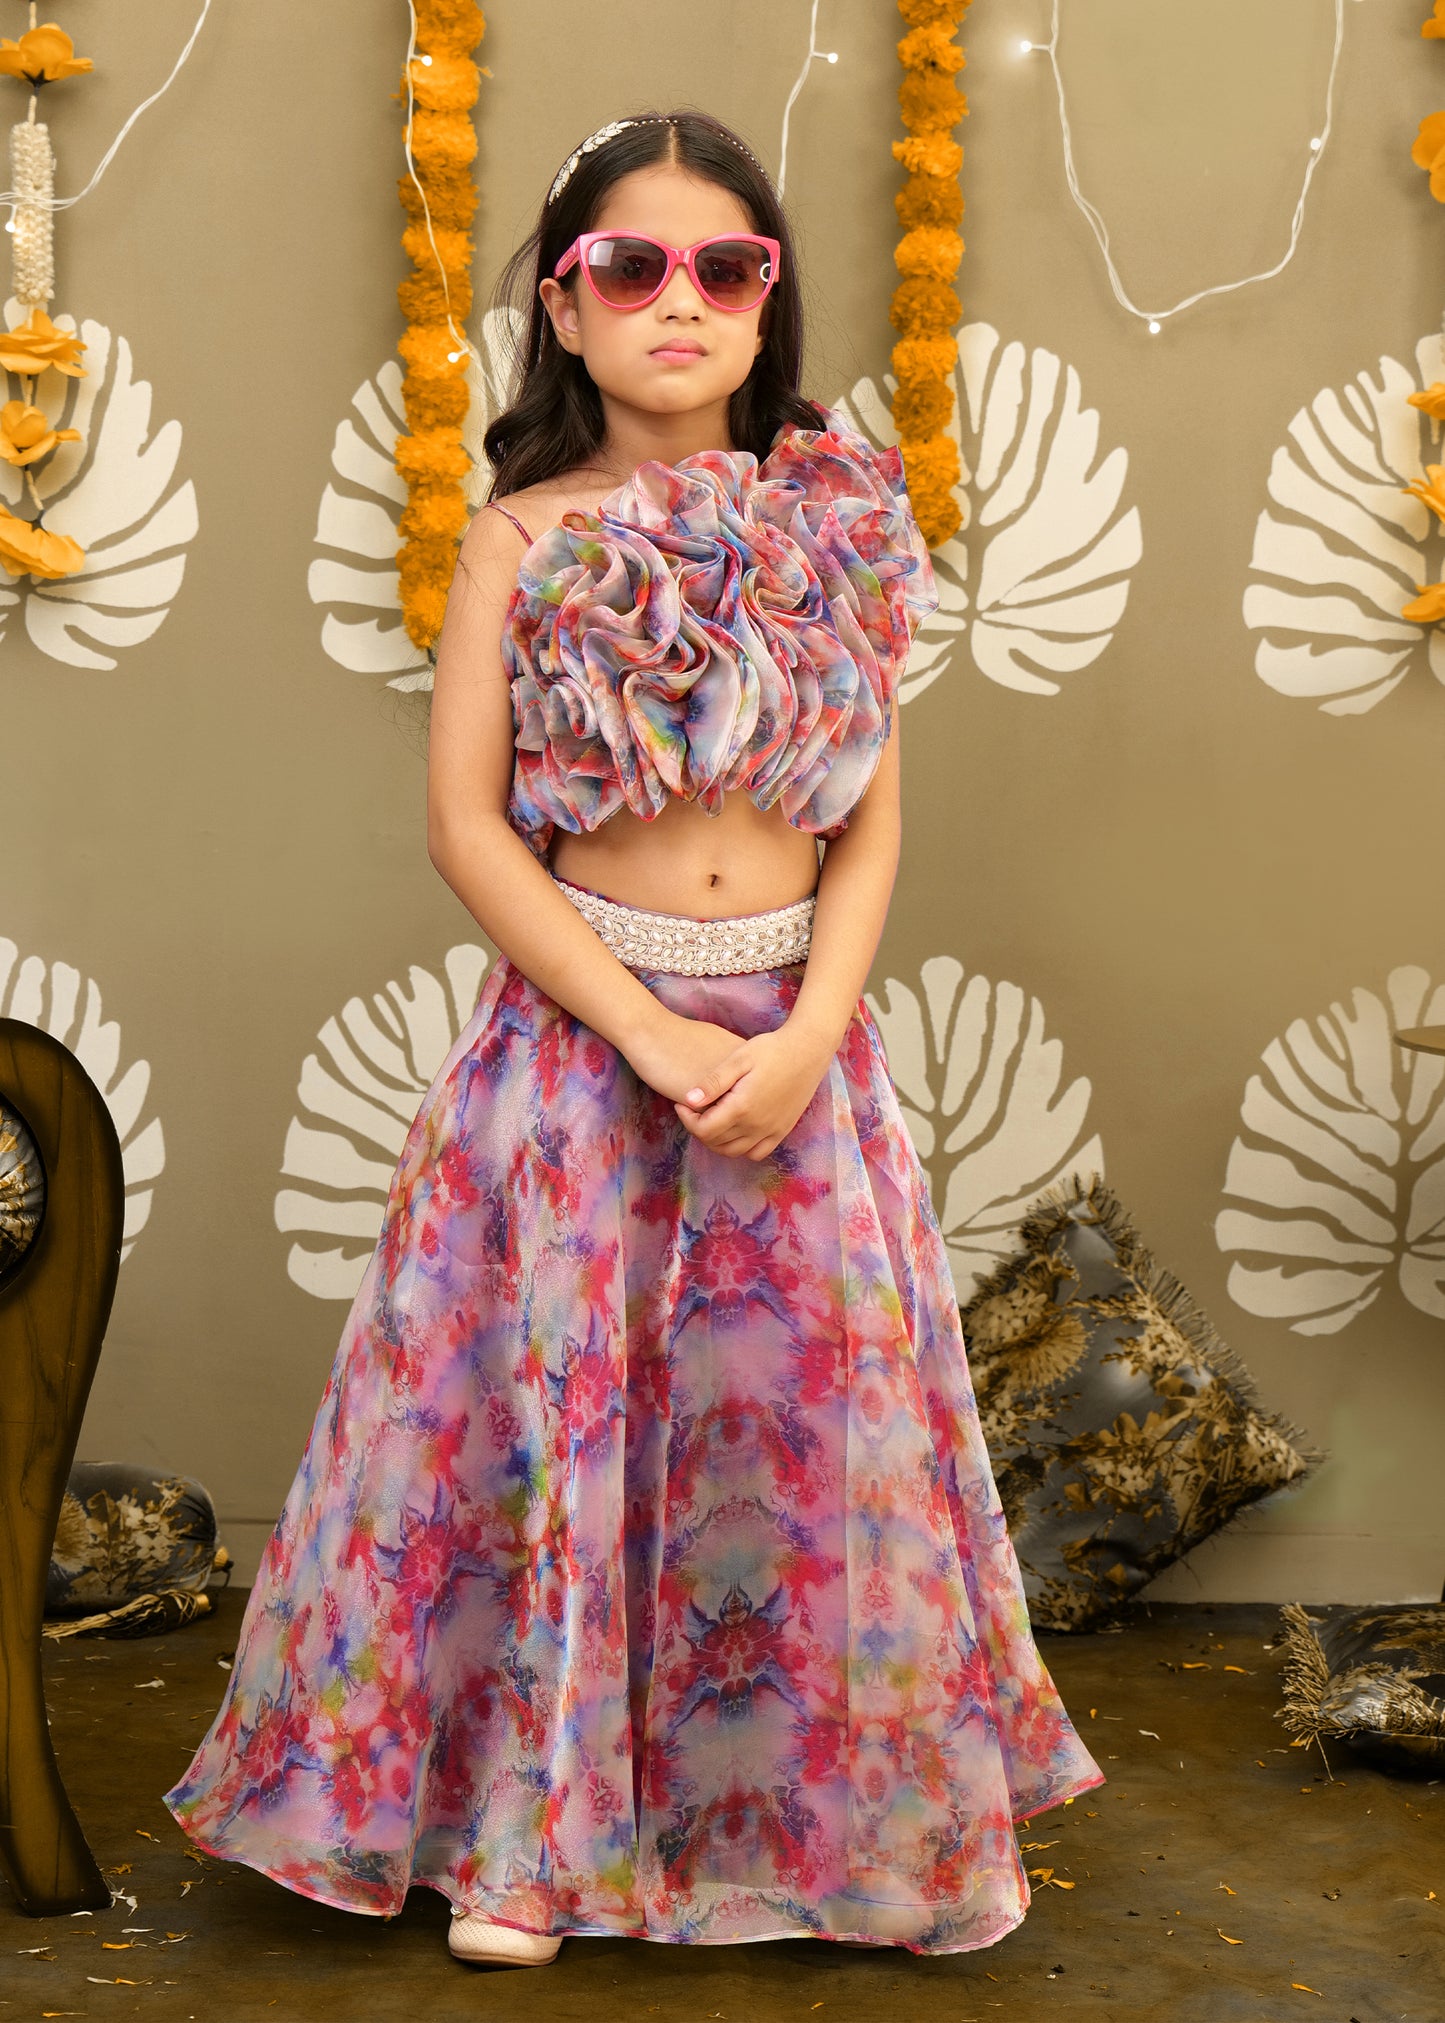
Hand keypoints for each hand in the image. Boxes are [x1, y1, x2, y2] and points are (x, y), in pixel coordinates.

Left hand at [674, 1020, 835, 1160]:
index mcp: (742, 1107)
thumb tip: (688, 1100)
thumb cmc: (772, 1049)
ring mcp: (771, 1131)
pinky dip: (741, 1148)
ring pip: (734, 1151)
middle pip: (716, 1142)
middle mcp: (756, 1125)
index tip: (683, 1103)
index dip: (687, 1119)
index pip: (704, 1130)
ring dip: (716, 1140)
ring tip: (712, 1119)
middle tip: (694, 1110)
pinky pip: (757, 1152)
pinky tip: (737, 1129)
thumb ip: (713, 1082)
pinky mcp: (782, 1130)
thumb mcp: (739, 1059)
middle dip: (698, 1128)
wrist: (808, 1050)